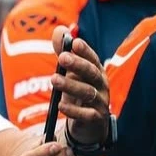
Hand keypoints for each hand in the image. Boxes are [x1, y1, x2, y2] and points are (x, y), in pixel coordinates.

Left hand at [49, 27, 109, 145]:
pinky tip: (60, 105)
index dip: (84, 51)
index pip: (92, 58)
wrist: (87, 125)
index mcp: (96, 71)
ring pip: (88, 92)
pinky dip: (74, 110)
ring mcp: (101, 102)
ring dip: (71, 85)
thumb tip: (59, 30)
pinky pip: (87, 115)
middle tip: (61, 58)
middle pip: (91, 73)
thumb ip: (63, 52)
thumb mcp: (69, 73)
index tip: (74, 42)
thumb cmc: (77, 92)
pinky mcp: (97, 119)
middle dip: (77, 64)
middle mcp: (101, 85)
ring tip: (53, 80)